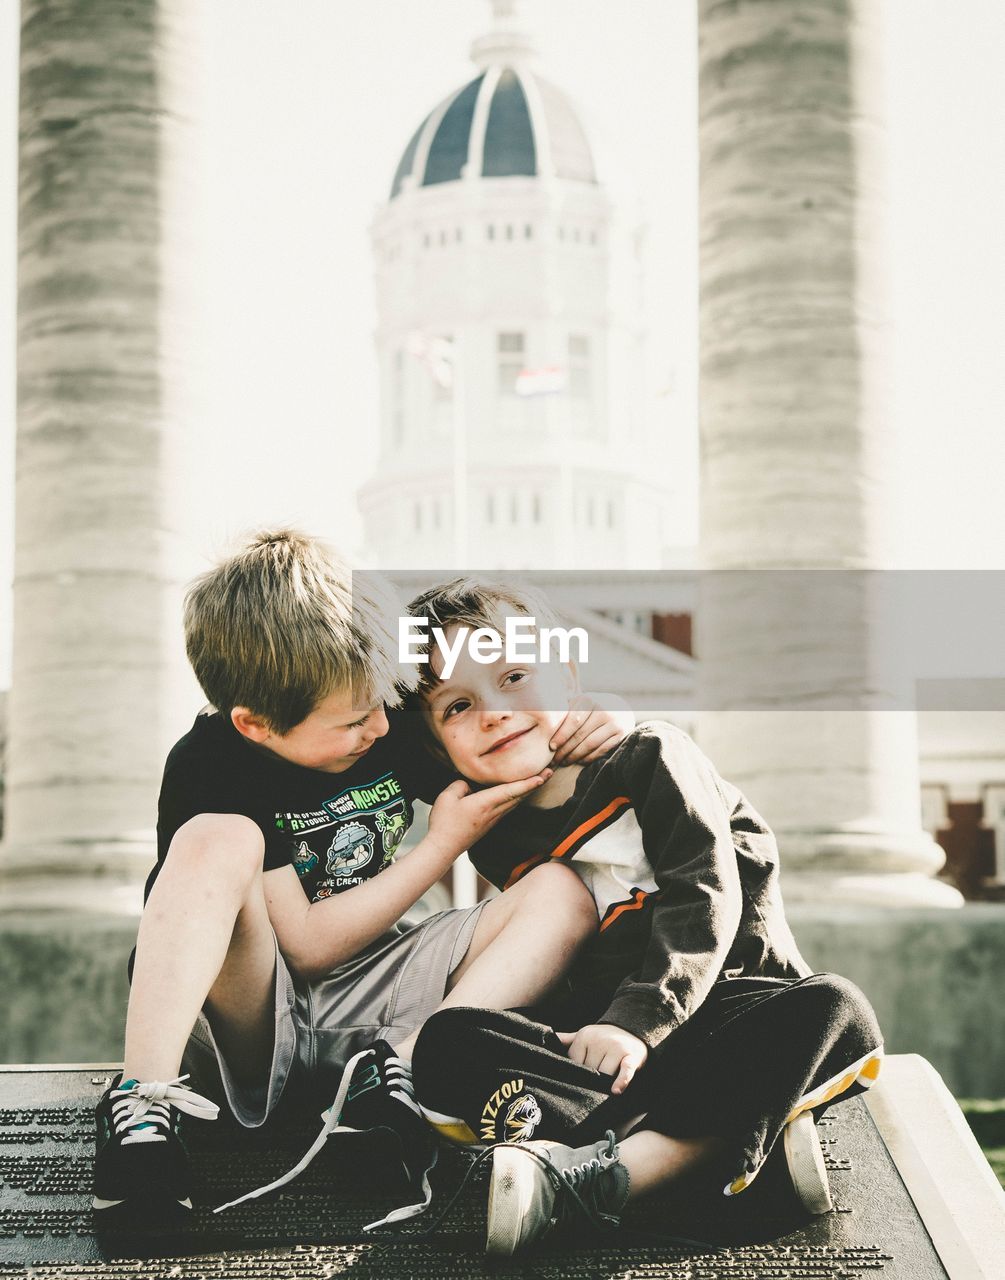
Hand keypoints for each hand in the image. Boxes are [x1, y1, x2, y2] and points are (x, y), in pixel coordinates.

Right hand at [426, 773, 551, 858]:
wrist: (443, 848)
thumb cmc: (444, 822)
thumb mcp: (447, 797)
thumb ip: (460, 784)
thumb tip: (468, 784)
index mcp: (485, 803)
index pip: (510, 791)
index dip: (527, 783)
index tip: (542, 777)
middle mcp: (493, 812)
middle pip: (519, 796)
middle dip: (535, 783)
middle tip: (550, 771)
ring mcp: (493, 819)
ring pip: (515, 802)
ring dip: (528, 790)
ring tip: (540, 779)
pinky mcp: (490, 824)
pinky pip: (508, 807)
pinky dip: (518, 798)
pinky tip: (519, 794)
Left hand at [550, 693, 634, 764]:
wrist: (621, 708)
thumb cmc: (591, 706)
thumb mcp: (579, 702)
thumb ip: (565, 707)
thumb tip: (540, 715)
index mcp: (589, 699)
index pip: (573, 721)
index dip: (561, 735)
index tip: (550, 747)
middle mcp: (604, 710)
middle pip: (580, 735)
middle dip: (565, 749)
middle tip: (554, 760)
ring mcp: (615, 723)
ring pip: (590, 744)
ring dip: (575, 756)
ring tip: (564, 762)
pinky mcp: (621, 735)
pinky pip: (601, 750)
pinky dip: (588, 758)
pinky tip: (578, 761)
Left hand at [556, 1024, 647, 1093]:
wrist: (632, 1030)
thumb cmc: (603, 1038)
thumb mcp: (585, 1035)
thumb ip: (567, 1039)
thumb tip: (547, 1040)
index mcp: (584, 1036)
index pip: (575, 1063)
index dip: (577, 1074)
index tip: (580, 1078)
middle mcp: (599, 1040)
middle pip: (589, 1070)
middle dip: (592, 1079)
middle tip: (595, 1082)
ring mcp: (616, 1047)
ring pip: (604, 1074)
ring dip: (605, 1083)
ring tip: (605, 1086)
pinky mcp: (631, 1057)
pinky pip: (625, 1071)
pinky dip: (621, 1081)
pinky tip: (616, 1091)